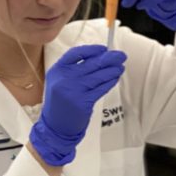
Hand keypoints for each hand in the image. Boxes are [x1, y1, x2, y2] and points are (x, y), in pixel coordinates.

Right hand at [29, 45, 126, 165]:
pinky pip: (101, 89)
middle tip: (121, 55)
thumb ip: (74, 69)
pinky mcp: (83, 102)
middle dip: (109, 58)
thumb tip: (99, 56)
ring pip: (98, 76)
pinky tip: (115, 78)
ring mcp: (73, 91)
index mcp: (57, 71)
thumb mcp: (59, 82)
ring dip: (112, 70)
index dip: (92, 50)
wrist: (55, 126)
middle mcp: (64, 79)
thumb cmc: (60, 102)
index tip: (104, 49)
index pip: (75, 53)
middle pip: (91, 64)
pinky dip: (110, 82)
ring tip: (120, 67)